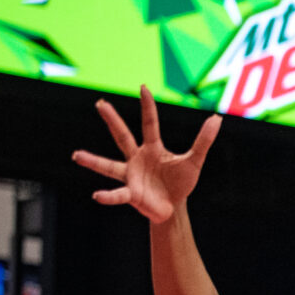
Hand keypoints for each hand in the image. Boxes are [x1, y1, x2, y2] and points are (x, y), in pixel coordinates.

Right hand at [73, 86, 222, 224]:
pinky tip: (97, 195)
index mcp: (152, 148)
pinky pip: (118, 194)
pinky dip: (108, 196)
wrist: (173, 208)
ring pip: (109, 166)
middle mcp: (137, 158)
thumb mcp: (194, 161)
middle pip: (122, 136)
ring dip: (93, 161)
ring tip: (77, 155)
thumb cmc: (180, 183)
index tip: (143, 87)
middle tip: (100, 103)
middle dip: (113, 120)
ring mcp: (131, 175)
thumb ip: (203, 141)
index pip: (149, 123)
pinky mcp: (131, 194)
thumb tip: (217, 118)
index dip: (147, 106)